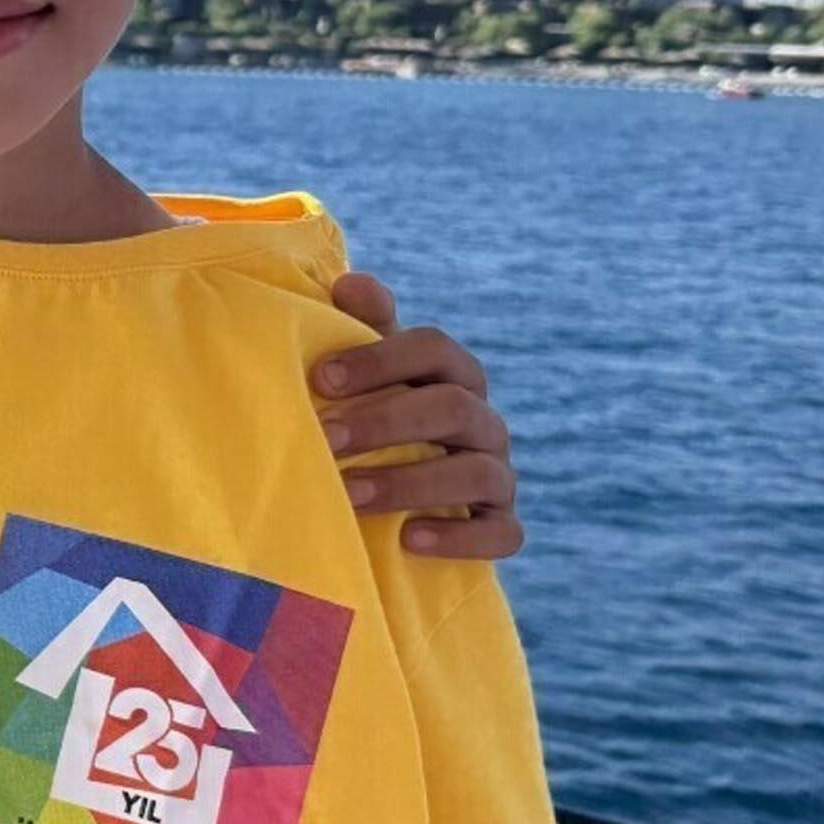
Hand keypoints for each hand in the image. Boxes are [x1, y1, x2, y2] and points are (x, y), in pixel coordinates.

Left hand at [317, 271, 521, 560]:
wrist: (401, 497)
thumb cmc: (375, 417)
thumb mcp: (367, 373)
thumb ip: (361, 327)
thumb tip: (348, 283)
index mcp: (452, 373)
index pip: (432, 348)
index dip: (379, 358)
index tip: (321, 379)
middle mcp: (483, 419)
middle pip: (451, 407)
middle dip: (386, 421)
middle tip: (327, 439)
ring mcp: (498, 473)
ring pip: (476, 473)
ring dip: (410, 483)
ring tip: (351, 495)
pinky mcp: (502, 524)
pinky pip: (502, 533)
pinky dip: (460, 537)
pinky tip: (409, 540)